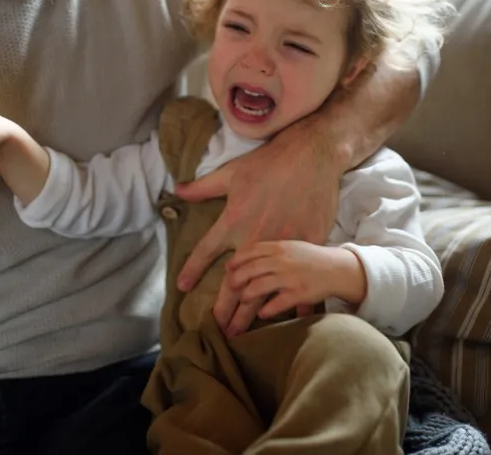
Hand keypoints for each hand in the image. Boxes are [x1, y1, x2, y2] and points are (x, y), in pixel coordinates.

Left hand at [174, 121, 343, 334]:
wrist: (312, 157)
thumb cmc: (270, 162)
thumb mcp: (232, 172)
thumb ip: (203, 187)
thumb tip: (179, 190)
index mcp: (233, 222)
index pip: (205, 252)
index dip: (191, 271)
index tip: (182, 288)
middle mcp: (253, 239)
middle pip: (232, 284)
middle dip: (223, 310)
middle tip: (215, 329)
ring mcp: (280, 246)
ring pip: (260, 290)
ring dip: (247, 315)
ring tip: (239, 333)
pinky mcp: (304, 246)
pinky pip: (293, 280)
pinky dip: (286, 303)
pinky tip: (280, 321)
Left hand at [225, 241, 365, 327]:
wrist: (337, 269)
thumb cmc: (310, 258)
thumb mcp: (290, 247)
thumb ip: (269, 251)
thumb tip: (242, 256)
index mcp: (279, 247)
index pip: (251, 251)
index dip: (237, 260)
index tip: (228, 268)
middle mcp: (283, 261)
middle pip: (251, 269)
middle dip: (236, 279)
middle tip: (230, 287)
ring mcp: (290, 277)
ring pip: (259, 286)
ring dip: (247, 295)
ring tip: (244, 300)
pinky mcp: (299, 293)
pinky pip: (277, 303)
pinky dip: (266, 310)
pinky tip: (262, 314)